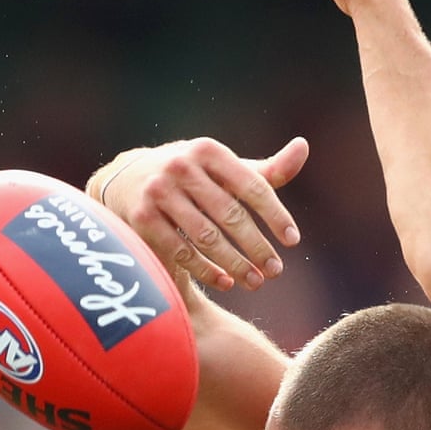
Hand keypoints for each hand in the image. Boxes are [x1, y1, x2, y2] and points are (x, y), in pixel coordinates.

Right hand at [88, 136, 304, 293]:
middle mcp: (182, 166)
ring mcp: (159, 192)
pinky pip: (180, 251)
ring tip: (256, 282)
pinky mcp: (142, 218)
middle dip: (257, 247)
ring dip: (235, 263)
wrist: (126, 180)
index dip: (275, 215)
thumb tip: (303, 147)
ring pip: (206, 236)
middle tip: (276, 271)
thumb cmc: (192, 177)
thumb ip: (266, 169)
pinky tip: (226, 282)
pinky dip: (206, 270)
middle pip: (230, 214)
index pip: (252, 186)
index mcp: (209, 151)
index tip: (293, 241)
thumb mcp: (225, 169)